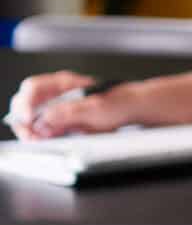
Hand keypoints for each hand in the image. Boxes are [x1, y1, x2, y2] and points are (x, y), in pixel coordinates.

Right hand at [7, 72, 124, 138]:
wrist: (133, 108)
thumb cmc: (118, 102)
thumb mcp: (94, 108)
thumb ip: (67, 114)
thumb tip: (44, 122)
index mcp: (63, 83)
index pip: (33, 88)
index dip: (26, 103)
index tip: (30, 119)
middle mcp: (57, 94)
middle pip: (26, 103)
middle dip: (24, 119)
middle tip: (30, 134)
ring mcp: (58, 107)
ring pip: (33, 118)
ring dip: (31, 129)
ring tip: (37, 139)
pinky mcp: (62, 122)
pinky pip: (44, 128)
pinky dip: (42, 135)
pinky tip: (46, 141)